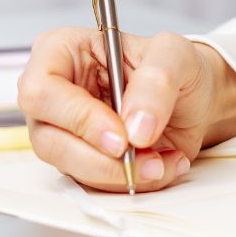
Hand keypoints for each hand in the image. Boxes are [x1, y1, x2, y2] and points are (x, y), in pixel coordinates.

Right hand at [17, 28, 235, 191]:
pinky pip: (96, 184)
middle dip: (100, 157)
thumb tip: (134, 126)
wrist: (194, 99)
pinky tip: (163, 164)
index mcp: (60, 52)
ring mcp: (64, 132)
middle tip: (143, 155)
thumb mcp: (175, 55)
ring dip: (121, 173)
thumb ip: (156, 82)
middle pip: (48, 139)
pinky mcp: (83, 161)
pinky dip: (133, 182)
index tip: (120, 135)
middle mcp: (54, 94)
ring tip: (162, 159)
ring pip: (70, 168)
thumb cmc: (175, 67)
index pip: (41, 90)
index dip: (77, 117)